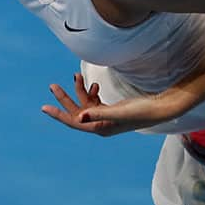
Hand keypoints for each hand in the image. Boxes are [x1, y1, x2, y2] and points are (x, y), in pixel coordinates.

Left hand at [42, 73, 179, 135]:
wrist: (160, 109)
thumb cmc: (141, 112)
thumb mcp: (118, 112)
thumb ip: (98, 114)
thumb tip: (79, 117)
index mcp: (100, 128)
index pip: (74, 122)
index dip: (59, 114)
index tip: (44, 107)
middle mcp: (101, 125)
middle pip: (77, 112)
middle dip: (65, 98)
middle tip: (52, 85)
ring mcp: (106, 118)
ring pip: (86, 104)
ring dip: (80, 91)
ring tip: (75, 76)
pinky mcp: (112, 110)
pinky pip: (95, 102)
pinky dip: (92, 92)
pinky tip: (94, 84)